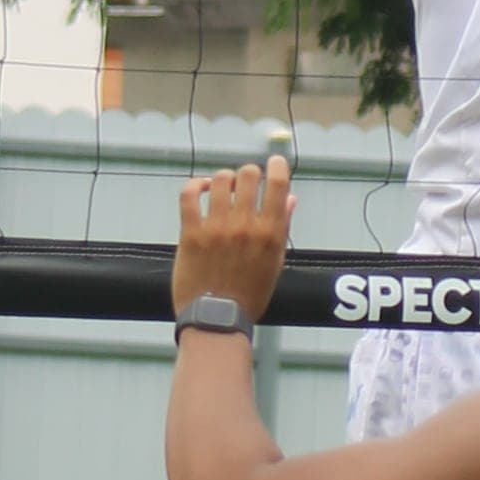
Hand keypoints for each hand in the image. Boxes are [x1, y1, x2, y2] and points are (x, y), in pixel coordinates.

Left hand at [172, 159, 291, 321]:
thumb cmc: (250, 294)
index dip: (277, 166)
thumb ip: (282, 227)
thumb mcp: (275, 262)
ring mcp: (216, 228)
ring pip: (219, 180)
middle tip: (245, 183)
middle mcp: (244, 225)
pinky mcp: (191, 233)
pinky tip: (201, 188)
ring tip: (222, 188)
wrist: (217, 317)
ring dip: (223, 179)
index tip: (274, 162)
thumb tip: (290, 198)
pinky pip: (189, 194)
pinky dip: (195, 185)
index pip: (277, 184)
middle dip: (248, 174)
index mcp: (270, 233)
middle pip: (248, 175)